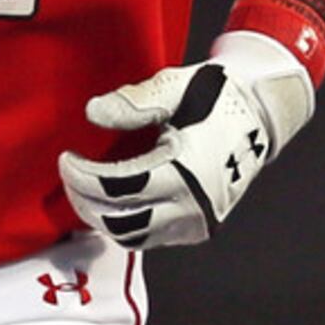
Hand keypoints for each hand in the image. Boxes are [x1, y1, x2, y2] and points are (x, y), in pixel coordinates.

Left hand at [58, 32, 315, 247]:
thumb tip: (93, 113)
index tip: (65, 158)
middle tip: (67, 173)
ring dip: (100, 217)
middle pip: (121, 220)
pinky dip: (122, 224)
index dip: (83, 176)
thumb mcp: (175, 86)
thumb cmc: (215, 94)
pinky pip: (150, 238)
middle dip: (84, 199)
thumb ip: (135, 101)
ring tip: (81, 188)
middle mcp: (195, 204)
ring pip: (133, 236)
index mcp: (189, 170)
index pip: (120, 186)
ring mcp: (198, 221)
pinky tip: (106, 201)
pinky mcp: (198, 228)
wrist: (259, 113)